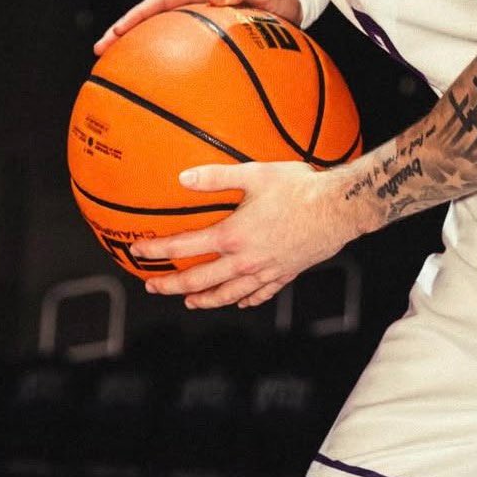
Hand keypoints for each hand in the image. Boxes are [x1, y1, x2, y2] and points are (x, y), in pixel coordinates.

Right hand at [93, 0, 302, 55]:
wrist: (291, 0)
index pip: (159, 1)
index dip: (135, 17)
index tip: (115, 33)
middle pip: (150, 15)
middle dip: (123, 31)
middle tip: (100, 53)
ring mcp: (197, 14)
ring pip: (160, 29)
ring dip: (138, 45)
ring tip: (116, 67)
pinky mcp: (205, 29)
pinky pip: (179, 42)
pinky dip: (164, 56)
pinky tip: (158, 80)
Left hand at [132, 159, 364, 309]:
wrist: (339, 209)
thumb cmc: (299, 188)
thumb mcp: (254, 174)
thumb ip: (216, 177)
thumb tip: (183, 177)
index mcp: (232, 236)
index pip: (183, 248)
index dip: (156, 250)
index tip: (138, 250)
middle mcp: (244, 260)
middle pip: (199, 281)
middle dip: (171, 286)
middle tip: (153, 286)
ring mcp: (265, 272)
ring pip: (227, 295)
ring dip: (204, 300)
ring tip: (190, 302)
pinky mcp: (285, 275)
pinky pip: (259, 295)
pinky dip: (244, 300)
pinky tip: (240, 301)